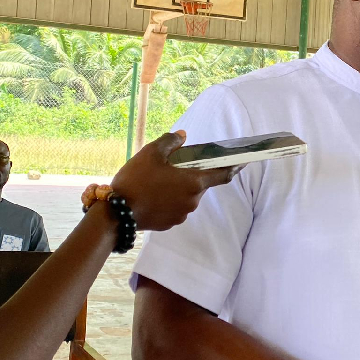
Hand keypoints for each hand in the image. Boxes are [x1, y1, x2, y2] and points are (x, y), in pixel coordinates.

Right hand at [111, 131, 239, 231]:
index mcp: (194, 183)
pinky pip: (174, 208)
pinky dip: (168, 200)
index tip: (243, 162)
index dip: (234, 167)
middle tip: (172, 167)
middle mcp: (193, 201)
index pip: (223, 175)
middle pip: (199, 184)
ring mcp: (182, 215)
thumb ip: (170, 141)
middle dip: (190, 175)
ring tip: (156, 181)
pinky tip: (151, 195)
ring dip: (178, 188)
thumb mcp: (151, 153)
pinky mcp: (170, 223)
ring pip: (186, 196)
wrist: (117, 214)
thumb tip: (182, 135)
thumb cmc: (136, 180)